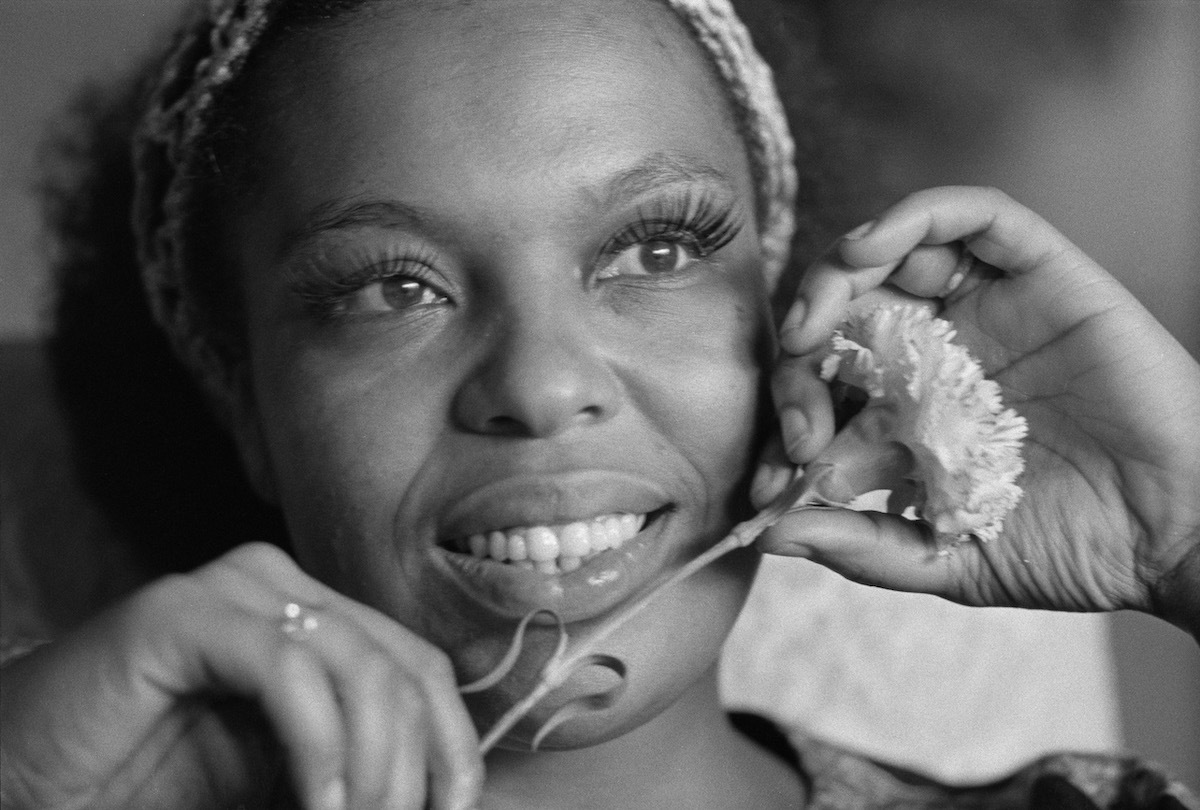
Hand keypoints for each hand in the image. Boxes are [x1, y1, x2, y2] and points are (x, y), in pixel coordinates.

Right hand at [0, 542, 482, 809]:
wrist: (23, 783)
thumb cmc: (150, 788)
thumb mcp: (281, 781)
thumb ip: (350, 768)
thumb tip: (438, 801)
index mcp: (313, 617)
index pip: (418, 667)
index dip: (451, 745)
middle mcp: (281, 587)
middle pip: (400, 668)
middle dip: (413, 769)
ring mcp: (232, 589)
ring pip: (358, 666)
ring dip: (374, 767)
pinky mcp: (180, 612)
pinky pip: (286, 667)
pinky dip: (320, 745)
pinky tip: (322, 802)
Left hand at [754, 187, 1199, 633]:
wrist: (1180, 533)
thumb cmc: (1075, 548)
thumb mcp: (949, 560)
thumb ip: (864, 548)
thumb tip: (772, 534)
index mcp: (911, 411)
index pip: (824, 388)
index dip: (788, 419)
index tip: (772, 476)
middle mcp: (940, 351)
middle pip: (844, 315)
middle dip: (801, 355)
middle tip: (799, 414)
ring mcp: (988, 310)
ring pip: (893, 254)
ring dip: (837, 273)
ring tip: (814, 320)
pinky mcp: (1039, 275)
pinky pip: (975, 217)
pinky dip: (914, 217)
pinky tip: (869, 249)